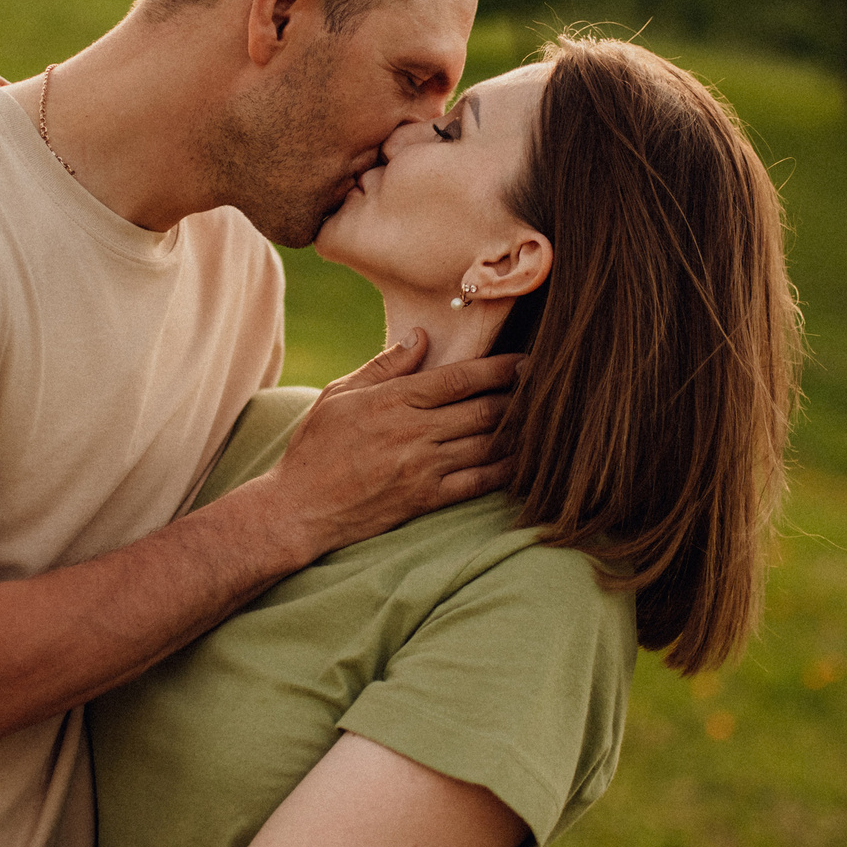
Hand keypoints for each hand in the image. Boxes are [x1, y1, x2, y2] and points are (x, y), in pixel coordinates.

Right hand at [254, 333, 520, 559]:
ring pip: (487, 444)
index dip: (499, 368)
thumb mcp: (340, 394)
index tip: (527, 360)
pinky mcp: (426, 499)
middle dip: (520, 396)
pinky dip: (507, 471)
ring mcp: (423, 468)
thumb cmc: (316, 447)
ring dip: (519, 432)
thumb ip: (384, 367)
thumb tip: (421, 337)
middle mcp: (415, 432)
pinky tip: (525, 461)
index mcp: (395, 401)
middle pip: (484, 409)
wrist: (299, 508)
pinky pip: (478, 483)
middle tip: (547, 386)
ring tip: (545, 420)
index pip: (460, 378)